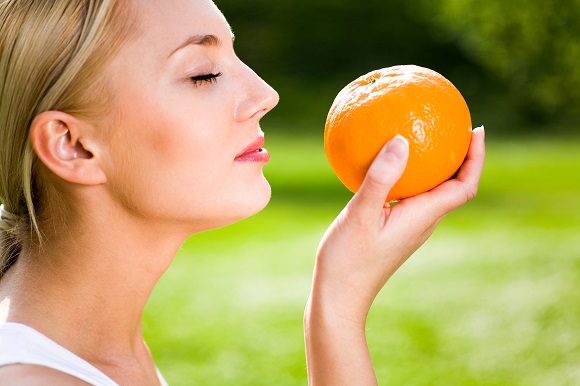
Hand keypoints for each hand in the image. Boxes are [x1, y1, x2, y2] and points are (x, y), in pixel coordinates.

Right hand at [305, 127, 484, 385]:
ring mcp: (407, 227)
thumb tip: (402, 140)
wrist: (338, 297)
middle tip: (452, 127)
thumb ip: (381, 178)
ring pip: (431, 191)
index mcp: (422, 217)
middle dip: (460, 156)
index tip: (475, 131)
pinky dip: (408, 176)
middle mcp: (421, 222)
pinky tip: (386, 166)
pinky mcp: (392, 229)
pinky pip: (409, 196)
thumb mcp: (361, 216)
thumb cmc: (349, 260)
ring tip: (423, 139)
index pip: (464, 186)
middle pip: (453, 186)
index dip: (475, 158)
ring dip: (436, 166)